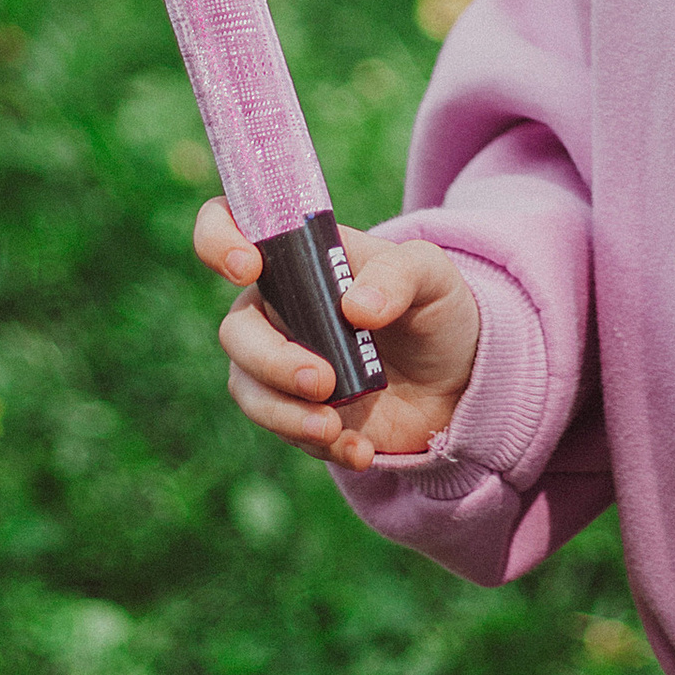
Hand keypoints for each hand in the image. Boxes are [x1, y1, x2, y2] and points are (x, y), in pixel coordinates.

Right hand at [193, 200, 482, 474]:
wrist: (456, 377)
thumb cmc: (433, 306)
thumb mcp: (431, 274)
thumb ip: (398, 276)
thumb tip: (356, 307)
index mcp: (297, 255)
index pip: (228, 226)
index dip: (218, 239)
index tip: (247, 267)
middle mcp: (277, 307)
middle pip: (236, 329)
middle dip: (270, 360)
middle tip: (322, 381)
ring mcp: (280, 362)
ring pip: (247, 387)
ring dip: (285, 413)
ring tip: (334, 428)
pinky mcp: (295, 411)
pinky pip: (284, 431)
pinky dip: (319, 444)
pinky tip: (360, 448)